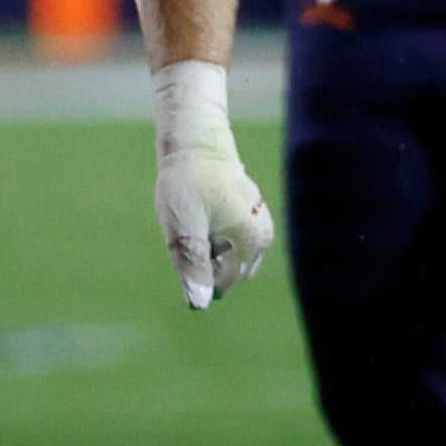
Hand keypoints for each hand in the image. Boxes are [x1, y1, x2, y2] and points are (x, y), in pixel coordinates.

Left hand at [152, 59, 274, 309]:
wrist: (197, 141)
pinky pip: (234, 240)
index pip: (225, 281)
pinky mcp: (252, 213)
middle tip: (188, 232)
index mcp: (253, 241)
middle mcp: (264, 235)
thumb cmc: (187, 184)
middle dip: (206, 263)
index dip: (196, 276)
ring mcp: (260, 222)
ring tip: (196, 222)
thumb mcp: (183, 230)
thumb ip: (193, 267)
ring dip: (210, 250)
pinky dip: (215, 238)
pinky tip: (202, 216)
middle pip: (231, 270)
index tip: (180, 248)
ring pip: (232, 255)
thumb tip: (201, 304)